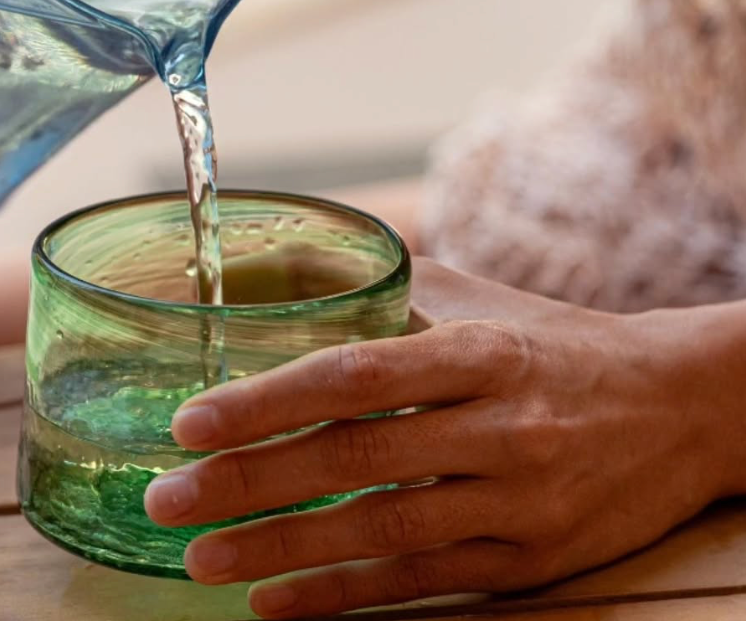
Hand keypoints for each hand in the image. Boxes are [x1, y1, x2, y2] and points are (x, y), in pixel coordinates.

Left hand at [144, 260, 744, 617]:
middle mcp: (498, 426)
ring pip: (382, 532)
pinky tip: (275, 602)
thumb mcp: (477, 299)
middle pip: (355, 457)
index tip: (191, 423)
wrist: (681, 408)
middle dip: (251, 482)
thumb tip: (280, 262)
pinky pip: (423, 584)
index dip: (269, 400)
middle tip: (168, 497)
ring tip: (202, 558)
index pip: (356, 375)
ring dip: (283, 549)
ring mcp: (518, 502)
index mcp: (477, 350)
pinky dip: (344, 597)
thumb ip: (385, 286)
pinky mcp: (531, 562)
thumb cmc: (552, 344)